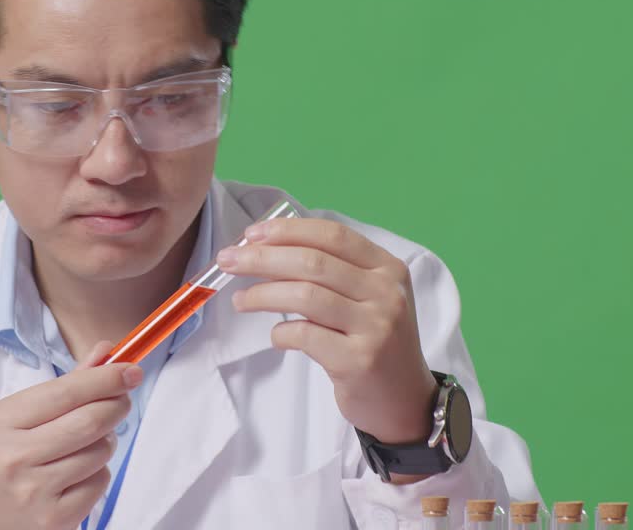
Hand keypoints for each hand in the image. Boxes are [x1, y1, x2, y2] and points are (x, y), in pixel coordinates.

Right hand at [0, 341, 139, 529]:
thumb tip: (106, 353)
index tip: (130, 370)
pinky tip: (79, 471)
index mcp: (2, 423)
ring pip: (100, 453)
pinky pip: (99, 483)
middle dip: (116, 405)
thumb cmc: (0, 455)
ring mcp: (35, 492)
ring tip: (87, 441)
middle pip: (90, 421)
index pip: (66, 392)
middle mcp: (15, 457)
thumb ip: (63, 386)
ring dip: (106, 441)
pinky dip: (99, 472)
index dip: (105, 378)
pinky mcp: (54, 519)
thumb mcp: (16, 415)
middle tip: (122, 399)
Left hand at [216, 218, 436, 451]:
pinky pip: (304, 335)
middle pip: (312, 262)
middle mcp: (386, 293)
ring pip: (305, 295)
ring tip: (240, 300)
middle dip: (261, 258)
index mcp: (388, 269)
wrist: (405, 401)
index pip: (333, 235)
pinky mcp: (358, 360)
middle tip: (228, 261)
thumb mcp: (367, 299)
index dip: (288, 230)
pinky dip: (281, 332)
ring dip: (262, 294)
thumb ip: (331, 272)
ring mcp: (375, 327)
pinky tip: (276, 336)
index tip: (251, 233)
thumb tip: (265, 248)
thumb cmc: (374, 342)